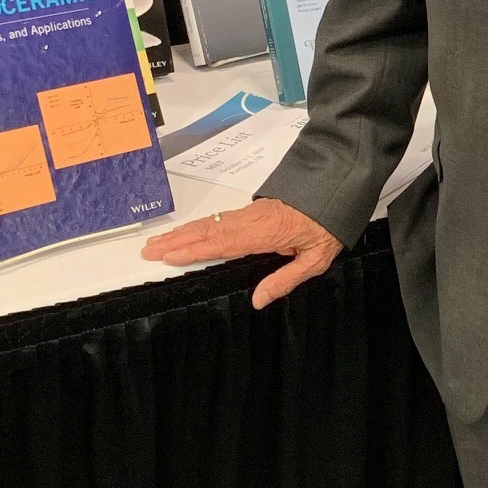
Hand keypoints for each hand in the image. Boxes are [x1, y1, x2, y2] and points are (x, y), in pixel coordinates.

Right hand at [142, 198, 343, 309]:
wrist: (339, 187)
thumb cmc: (329, 225)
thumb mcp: (315, 259)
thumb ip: (285, 280)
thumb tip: (257, 300)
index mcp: (264, 234)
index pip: (221, 244)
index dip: (192, 250)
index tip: (167, 255)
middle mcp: (251, 220)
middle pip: (207, 231)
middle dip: (176, 241)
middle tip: (148, 249)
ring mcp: (250, 212)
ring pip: (210, 223)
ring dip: (182, 232)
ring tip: (159, 241)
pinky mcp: (253, 209)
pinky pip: (219, 218)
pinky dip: (198, 225)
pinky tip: (189, 231)